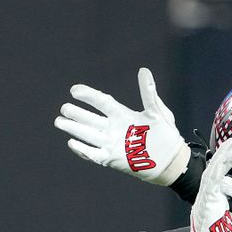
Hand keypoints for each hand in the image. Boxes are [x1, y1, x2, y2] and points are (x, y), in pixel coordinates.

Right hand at [54, 67, 190, 185]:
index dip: (88, 95)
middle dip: (76, 113)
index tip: (74, 90)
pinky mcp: (111, 159)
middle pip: (90, 119)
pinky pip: (93, 154)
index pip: (102, 102)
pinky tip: (72, 143)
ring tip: (60, 122)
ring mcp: (111, 143)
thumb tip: (144, 70)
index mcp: (123, 115)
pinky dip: (82, 150)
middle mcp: (113, 128)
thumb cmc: (166, 135)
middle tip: (65, 108)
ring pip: (87, 134)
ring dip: (74, 128)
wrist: (171, 160)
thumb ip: (149, 93)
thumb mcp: (158, 113)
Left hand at [184, 140, 231, 231]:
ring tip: (226, 149)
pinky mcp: (200, 205)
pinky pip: (205, 183)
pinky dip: (212, 172)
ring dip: (216, 161)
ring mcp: (199, 200)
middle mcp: (203, 197)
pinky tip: (217, 169)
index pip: (225, 176)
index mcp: (212, 200)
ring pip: (206, 174)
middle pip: (212, 168)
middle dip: (224, 154)